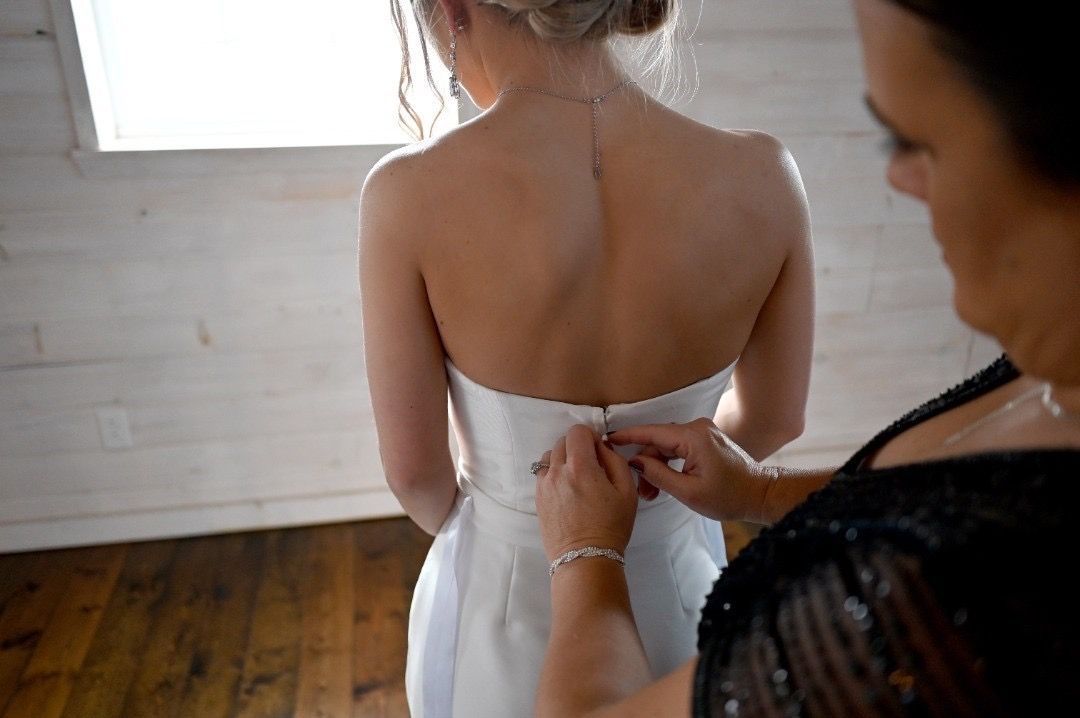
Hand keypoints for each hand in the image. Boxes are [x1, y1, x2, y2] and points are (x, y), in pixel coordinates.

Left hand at [534, 425, 637, 561]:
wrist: (585, 559)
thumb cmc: (611, 526)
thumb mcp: (627, 491)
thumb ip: (615, 460)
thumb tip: (601, 447)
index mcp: (580, 467)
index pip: (577, 431)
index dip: (590, 436)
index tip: (599, 450)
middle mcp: (557, 471)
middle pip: (562, 441)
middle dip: (577, 446)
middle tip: (591, 465)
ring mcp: (544, 485)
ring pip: (549, 456)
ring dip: (563, 458)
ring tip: (576, 477)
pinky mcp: (538, 498)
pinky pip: (542, 473)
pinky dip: (553, 473)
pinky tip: (566, 489)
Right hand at [607, 418, 775, 522]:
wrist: (760, 494)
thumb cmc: (729, 496)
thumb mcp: (688, 491)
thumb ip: (657, 474)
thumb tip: (634, 462)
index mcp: (693, 437)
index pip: (652, 433)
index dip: (627, 437)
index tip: (607, 439)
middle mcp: (698, 427)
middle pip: (658, 441)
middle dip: (645, 464)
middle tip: (641, 492)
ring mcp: (703, 432)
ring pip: (667, 446)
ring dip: (657, 466)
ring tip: (652, 492)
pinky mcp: (706, 439)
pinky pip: (679, 447)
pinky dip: (669, 463)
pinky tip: (664, 481)